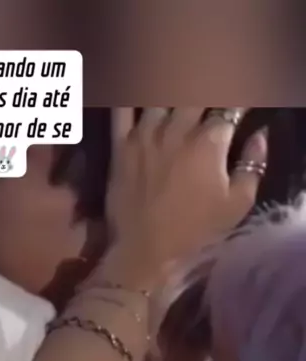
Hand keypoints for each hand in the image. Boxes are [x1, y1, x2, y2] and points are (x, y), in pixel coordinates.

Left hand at [107, 107, 267, 287]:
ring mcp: (146, 134)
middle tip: (208, 98)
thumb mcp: (237, 206)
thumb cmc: (195, 233)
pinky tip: (136, 90)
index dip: (237, 104)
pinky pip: (121, 108)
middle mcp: (177, 129)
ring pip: (160, 93)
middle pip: (196, 92)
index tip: (238, 109)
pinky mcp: (120, 145)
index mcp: (209, 141)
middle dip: (208, 89)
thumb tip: (260, 136)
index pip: (230, 107)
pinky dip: (129, 94)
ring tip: (176, 91)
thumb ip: (252, 165)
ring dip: (171, 88)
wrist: (145, 253)